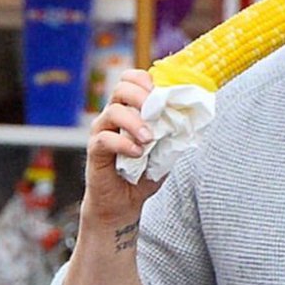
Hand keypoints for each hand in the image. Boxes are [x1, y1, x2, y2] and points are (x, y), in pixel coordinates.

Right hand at [83, 69, 161, 226]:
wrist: (122, 205)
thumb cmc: (142, 176)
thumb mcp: (164, 153)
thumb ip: (173, 135)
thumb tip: (190, 120)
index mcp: (130, 110)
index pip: (132, 80)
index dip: (146, 80)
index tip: (163, 94)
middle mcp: (113, 116)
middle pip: (121, 87)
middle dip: (142, 95)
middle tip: (156, 112)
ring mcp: (102, 131)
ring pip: (113, 111)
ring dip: (135, 122)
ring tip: (149, 139)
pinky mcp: (94, 151)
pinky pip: (104, 139)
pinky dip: (123, 144)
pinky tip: (137, 153)